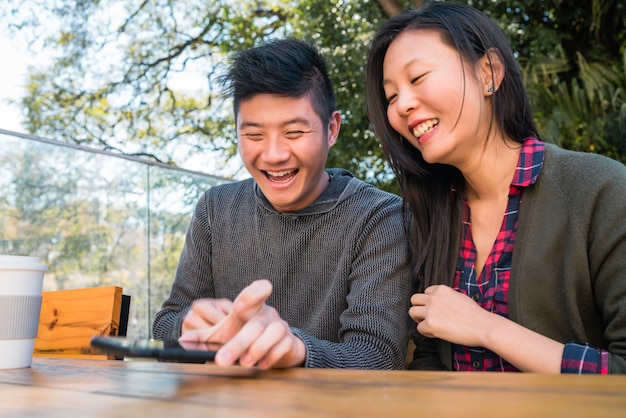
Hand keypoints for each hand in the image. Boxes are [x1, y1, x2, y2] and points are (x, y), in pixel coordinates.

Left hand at [179, 279, 305, 368]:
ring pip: (272, 333)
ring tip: (244, 362)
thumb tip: (183, 341)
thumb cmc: (250, 339)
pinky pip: (282, 347)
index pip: (257, 290)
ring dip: (256, 349)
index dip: (250, 295)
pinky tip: (261, 365)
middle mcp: (268, 314)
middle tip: (222, 360)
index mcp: (253, 307)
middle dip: (238, 343)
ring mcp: (281, 326)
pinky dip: (271, 357)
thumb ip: (205, 337)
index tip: (238, 306)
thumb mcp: (227, 335)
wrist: (282, 349)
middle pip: (255, 324)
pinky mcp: (290, 341)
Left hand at [409, 284, 490, 346]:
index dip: (429, 302)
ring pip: (412, 312)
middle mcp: (433, 298)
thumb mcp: (458, 297)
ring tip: (430, 325)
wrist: (483, 326)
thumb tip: (438, 304)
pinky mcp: (430, 324)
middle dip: (419, 308)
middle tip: (426, 317)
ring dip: (419, 319)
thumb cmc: (474, 314)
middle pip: (414, 299)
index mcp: (441, 289)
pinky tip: (437, 333)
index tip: (435, 309)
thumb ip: (445, 298)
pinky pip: (419, 328)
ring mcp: (430, 311)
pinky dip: (426, 332)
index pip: (425, 292)